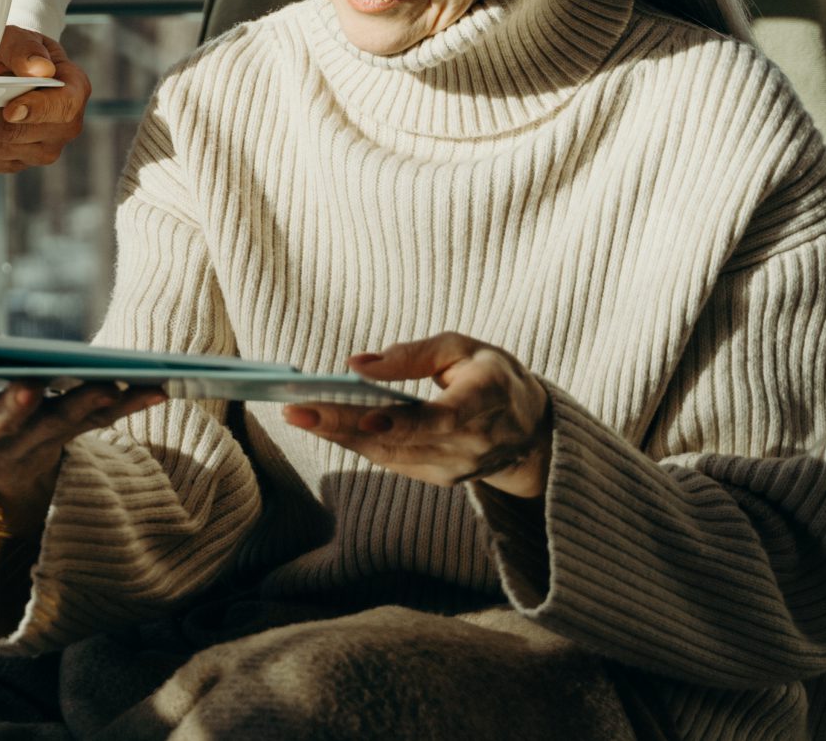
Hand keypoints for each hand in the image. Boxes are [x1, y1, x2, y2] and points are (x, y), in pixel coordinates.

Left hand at [0, 26, 92, 173]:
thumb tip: (39, 69)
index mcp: (73, 93)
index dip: (36, 111)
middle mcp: (62, 130)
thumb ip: (26, 49)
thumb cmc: (19, 51)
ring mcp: (38, 152)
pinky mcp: (11, 164)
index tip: (10, 110)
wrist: (14, 70)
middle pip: (15, 133)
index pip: (61, 107)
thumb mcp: (21, 38)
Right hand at [0, 375, 164, 529]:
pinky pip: (106, 416)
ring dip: (90, 405)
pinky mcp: (75, 432)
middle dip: (18, 409)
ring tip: (115, 383)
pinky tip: (161, 382)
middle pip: (6, 427)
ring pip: (64, 423)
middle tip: (31, 388)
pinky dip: (133, 400)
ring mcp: (38, 439)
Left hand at [280, 333, 554, 500]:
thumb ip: (413, 355)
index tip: (366, 416)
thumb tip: (357, 365)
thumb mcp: (462, 348)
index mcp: (487, 401)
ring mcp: (456, 468)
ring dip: (338, 436)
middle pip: (401, 440)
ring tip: (297, 414)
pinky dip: (353, 443)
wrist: (529, 430)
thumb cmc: (491, 376)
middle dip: (344, 426)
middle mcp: (473, 444)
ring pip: (388, 455)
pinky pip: (390, 461)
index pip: (443, 419)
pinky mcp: (439, 478)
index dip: (403, 422)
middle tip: (296, 409)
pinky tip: (322, 425)